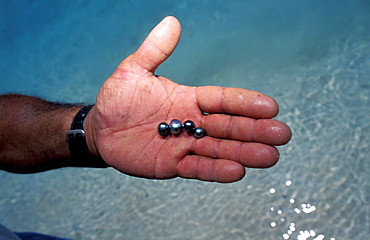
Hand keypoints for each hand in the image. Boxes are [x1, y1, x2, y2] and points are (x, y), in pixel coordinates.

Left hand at [85, 16, 290, 182]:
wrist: (101, 130)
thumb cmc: (117, 99)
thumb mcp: (133, 71)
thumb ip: (154, 50)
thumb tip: (171, 22)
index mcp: (188, 99)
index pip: (221, 100)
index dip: (244, 103)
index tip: (269, 106)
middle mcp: (192, 123)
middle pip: (228, 126)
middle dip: (254, 130)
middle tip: (282, 134)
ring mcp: (184, 145)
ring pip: (218, 149)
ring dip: (244, 152)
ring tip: (270, 157)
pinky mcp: (173, 165)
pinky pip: (197, 168)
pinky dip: (216, 170)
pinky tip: (237, 171)